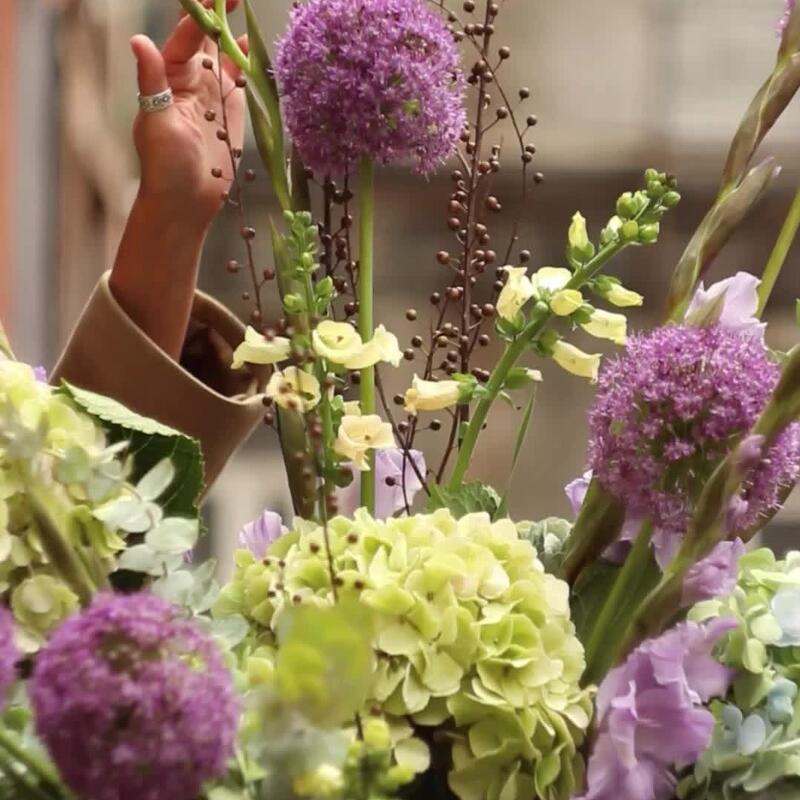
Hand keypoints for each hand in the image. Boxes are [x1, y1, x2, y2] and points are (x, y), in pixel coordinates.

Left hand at [130, 0, 247, 226]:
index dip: (202, 10)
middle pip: (206, 35)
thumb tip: (139, 41)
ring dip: (235, 31)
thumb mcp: (157, 122)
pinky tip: (256, 45)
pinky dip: (249, 61)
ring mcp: (212, 92)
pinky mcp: (232, 110)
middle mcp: (190, 77)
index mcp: (168, 75)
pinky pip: (241, 78)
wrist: (186, 201)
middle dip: (219, 11)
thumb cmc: (165, 166)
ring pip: (225, 52)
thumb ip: (152, 81)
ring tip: (246, 8)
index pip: (187, 33)